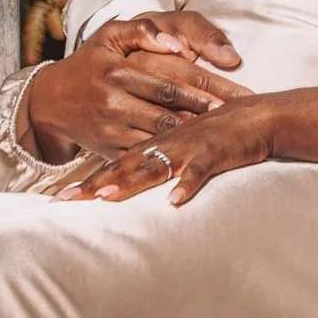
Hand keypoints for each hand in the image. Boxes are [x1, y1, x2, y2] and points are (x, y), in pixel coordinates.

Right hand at [18, 10, 243, 162]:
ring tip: (218, 143)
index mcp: (120, 71)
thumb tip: (176, 44)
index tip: (227, 100)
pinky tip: (187, 161)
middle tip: (232, 124)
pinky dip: (165, 160)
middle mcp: (114, 100)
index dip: (199, 94)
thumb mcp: (109, 35)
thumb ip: (143, 31)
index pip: (168, 84)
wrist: (49, 101)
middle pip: (167, 115)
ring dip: (188, 143)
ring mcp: (110, 128)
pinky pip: (141, 158)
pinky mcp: (107, 149)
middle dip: (201, 121)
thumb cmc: (90, 62)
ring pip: (156, 139)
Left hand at [80, 95, 286, 204]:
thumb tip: (135, 188)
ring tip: (105, 197)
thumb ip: (159, 164)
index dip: (88, 181)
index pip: (115, 164)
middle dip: (94, 185)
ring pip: (154, 166)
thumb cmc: (219, 134)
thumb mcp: (183, 147)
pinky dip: (186, 184)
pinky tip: (174, 201)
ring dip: (130, 182)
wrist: (256, 116)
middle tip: (64, 200)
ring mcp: (188, 147)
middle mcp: (165, 144)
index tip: (60, 199)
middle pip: (124, 167)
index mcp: (156, 144)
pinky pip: (198, 171)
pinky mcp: (214, 152)